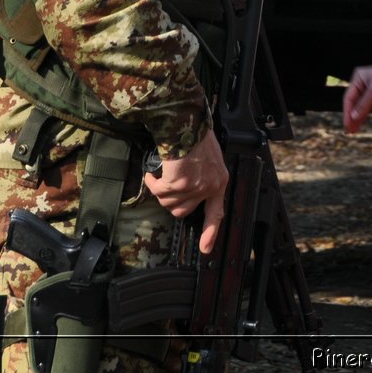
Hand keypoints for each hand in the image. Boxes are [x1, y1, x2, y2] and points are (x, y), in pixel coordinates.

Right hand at [143, 131, 228, 253]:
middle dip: (171, 201)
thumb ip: (204, 177)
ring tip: (161, 173)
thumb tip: (190, 190)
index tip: (205, 249)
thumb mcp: (209, 159)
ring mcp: (194, 187)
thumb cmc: (196, 136)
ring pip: (168, 203)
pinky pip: (158, 191)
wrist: (187, 123)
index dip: (210, 233)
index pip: (216, 213)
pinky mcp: (177, 184)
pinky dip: (152, 182)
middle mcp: (209, 187)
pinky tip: (154, 172)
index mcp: (219, 182)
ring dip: (160, 190)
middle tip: (167, 185)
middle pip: (182, 211)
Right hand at [343, 63, 371, 132]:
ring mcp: (370, 89)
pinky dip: (364, 114)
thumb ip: (363, 104)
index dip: (347, 113)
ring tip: (354, 131)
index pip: (348, 98)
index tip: (347, 125)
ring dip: (357, 118)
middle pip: (354, 103)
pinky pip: (368, 106)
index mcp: (358, 78)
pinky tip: (361, 122)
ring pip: (361, 106)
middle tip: (349, 131)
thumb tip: (353, 118)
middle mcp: (363, 83)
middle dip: (351, 117)